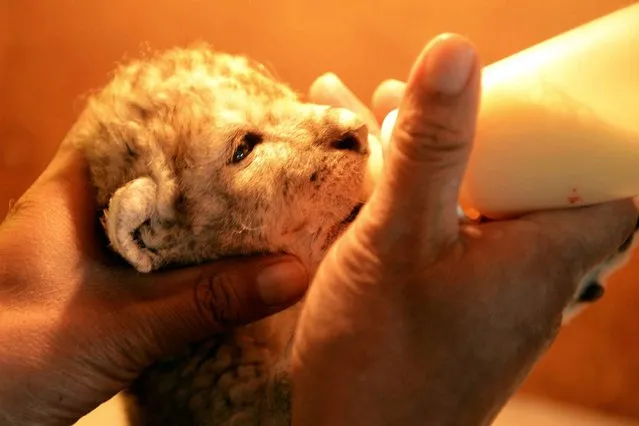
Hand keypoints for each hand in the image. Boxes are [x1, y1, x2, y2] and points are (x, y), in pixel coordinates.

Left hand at [0, 144, 307, 424]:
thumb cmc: (12, 360)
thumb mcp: (120, 326)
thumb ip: (206, 300)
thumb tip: (292, 272)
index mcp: (71, 194)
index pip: (134, 129)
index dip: (187, 119)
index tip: (243, 120)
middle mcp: (83, 215)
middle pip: (156, 172)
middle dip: (210, 172)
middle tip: (269, 168)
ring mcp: (92, 253)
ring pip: (160, 219)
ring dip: (205, 220)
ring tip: (263, 210)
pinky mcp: (102, 290)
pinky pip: (159, 260)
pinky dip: (194, 259)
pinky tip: (230, 266)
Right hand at [292, 33, 636, 425]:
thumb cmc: (382, 358)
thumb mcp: (400, 238)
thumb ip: (431, 147)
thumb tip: (456, 51)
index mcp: (543, 256)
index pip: (607, 182)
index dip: (582, 135)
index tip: (537, 99)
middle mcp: (527, 279)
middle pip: (525, 182)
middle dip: (476, 131)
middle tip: (420, 99)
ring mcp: (487, 299)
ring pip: (473, 206)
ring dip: (430, 161)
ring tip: (376, 118)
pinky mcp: (450, 313)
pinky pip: (442, 237)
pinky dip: (411, 201)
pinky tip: (360, 181)